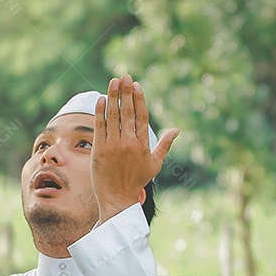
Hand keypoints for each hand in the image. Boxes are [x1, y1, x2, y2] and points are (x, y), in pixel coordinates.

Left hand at [91, 74, 178, 222]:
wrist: (118, 198)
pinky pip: (100, 126)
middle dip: (126, 92)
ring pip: (113, 116)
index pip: (142, 116)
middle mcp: (129, 142)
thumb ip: (164, 145)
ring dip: (113, 97)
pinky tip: (101, 99)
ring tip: (113, 82)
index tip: (136, 85)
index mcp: (143, 144)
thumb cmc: (137, 182)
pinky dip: (100, 112)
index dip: (139, 99)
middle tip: (124, 76)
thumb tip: (177, 130)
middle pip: (128, 112)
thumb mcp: (155, 164)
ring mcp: (113, 146)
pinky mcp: (99, 150)